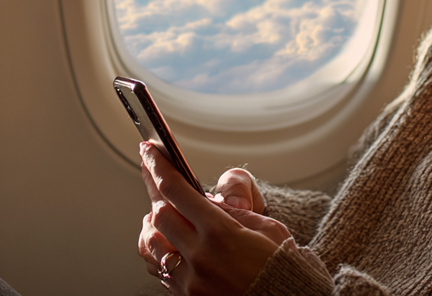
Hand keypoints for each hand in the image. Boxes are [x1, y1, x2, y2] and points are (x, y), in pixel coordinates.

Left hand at [138, 143, 290, 294]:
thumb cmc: (282, 266)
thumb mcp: (266, 227)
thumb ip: (232, 211)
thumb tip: (205, 200)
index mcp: (220, 232)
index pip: (175, 190)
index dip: (158, 167)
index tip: (149, 152)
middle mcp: (200, 257)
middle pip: (158, 214)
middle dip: (154, 189)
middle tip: (152, 173)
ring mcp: (191, 280)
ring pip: (151, 243)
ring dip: (153, 223)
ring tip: (161, 211)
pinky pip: (159, 269)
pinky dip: (158, 250)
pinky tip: (166, 242)